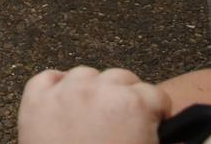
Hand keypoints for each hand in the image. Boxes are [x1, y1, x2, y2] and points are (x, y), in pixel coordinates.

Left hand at [18, 67, 169, 143]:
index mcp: (133, 106)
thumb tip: (174, 134)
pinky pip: (48, 78)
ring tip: (94, 117)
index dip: (157, 113)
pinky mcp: (35, 100)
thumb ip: (165, 140)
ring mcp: (64, 92)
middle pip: (121, 77)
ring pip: (86, 74)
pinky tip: (65, 105)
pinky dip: (57, 87)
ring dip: (93, 90)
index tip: (154, 123)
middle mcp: (98, 90)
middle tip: (123, 122)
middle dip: (127, 97)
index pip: (156, 94)